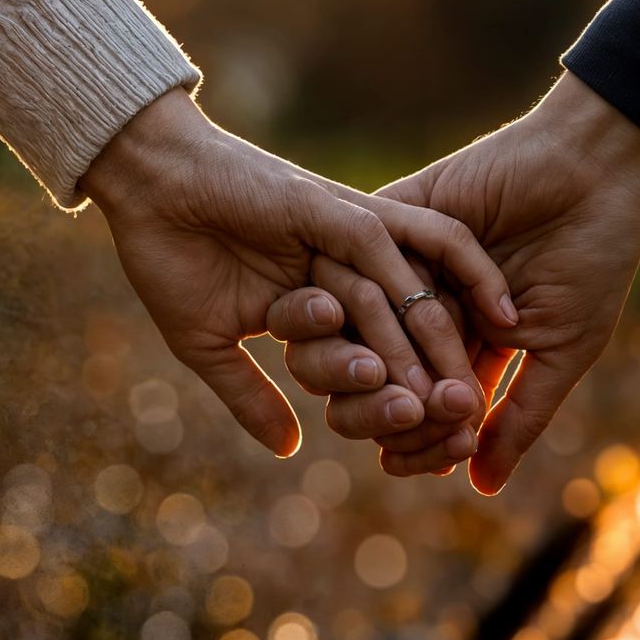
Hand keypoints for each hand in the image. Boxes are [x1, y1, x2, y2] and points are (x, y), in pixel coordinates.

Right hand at [80, 87, 515, 455]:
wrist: (141, 186)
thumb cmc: (166, 259)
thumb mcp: (209, 345)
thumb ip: (250, 394)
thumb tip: (288, 448)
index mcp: (319, 297)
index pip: (369, 358)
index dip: (392, 406)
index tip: (419, 452)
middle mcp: (346, 266)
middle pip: (406, 328)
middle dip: (436, 381)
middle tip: (465, 430)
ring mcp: (348, 235)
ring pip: (416, 295)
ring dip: (448, 346)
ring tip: (472, 398)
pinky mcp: (342, 210)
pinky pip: (416, 243)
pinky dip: (462, 274)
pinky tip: (497, 313)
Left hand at [269, 74, 639, 491]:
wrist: (595, 172)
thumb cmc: (592, 259)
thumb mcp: (562, 350)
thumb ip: (517, 418)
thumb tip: (479, 488)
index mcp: (463, 344)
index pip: (423, 406)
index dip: (424, 439)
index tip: (440, 459)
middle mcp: (422, 308)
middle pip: (376, 377)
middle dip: (389, 410)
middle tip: (407, 426)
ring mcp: (403, 264)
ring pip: (356, 329)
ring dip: (373, 366)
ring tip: (394, 392)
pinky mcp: (391, 218)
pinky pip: (358, 264)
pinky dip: (368, 306)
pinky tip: (376, 336)